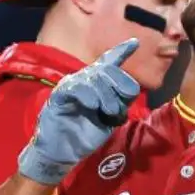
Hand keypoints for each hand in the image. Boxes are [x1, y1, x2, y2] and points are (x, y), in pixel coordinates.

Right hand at [18, 39, 139, 184]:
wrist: (64, 151)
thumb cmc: (87, 133)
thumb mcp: (111, 117)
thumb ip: (121, 102)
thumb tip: (131, 90)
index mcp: (98, 84)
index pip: (110, 62)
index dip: (121, 51)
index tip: (135, 42)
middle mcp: (84, 80)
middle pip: (107, 70)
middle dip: (119, 86)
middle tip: (119, 108)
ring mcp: (71, 86)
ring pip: (94, 78)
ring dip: (107, 96)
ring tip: (108, 112)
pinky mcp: (59, 96)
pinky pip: (75, 88)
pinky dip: (88, 95)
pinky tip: (93, 105)